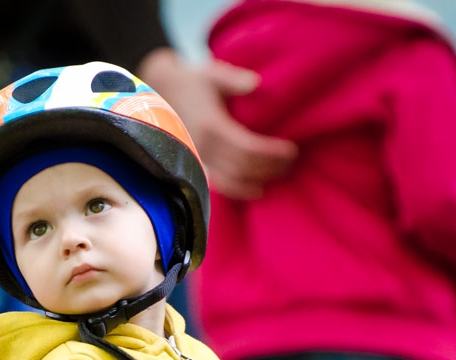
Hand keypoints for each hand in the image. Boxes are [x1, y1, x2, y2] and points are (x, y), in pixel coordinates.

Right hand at [138, 49, 296, 199]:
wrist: (163, 92)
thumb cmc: (193, 82)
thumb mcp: (212, 74)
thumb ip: (233, 79)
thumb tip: (255, 82)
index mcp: (211, 126)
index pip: (247, 149)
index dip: (271, 153)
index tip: (291, 149)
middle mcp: (203, 147)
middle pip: (243, 168)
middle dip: (270, 167)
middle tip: (292, 160)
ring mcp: (199, 159)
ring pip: (231, 181)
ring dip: (257, 180)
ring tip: (279, 173)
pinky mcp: (197, 165)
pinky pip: (219, 185)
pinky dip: (239, 190)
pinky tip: (257, 189)